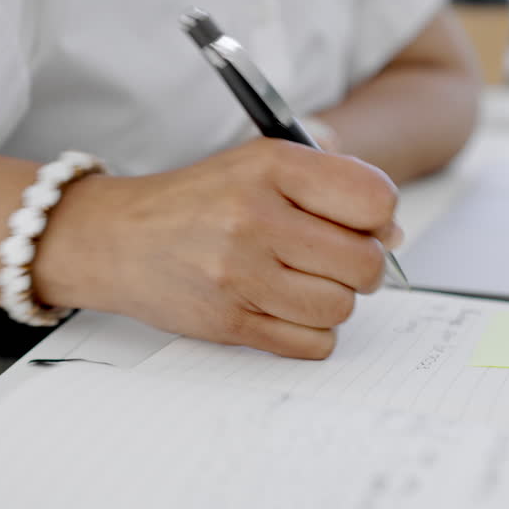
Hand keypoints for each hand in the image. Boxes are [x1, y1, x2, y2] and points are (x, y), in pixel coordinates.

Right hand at [34, 139, 401, 358]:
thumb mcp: (259, 164)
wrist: (115, 238)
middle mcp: (255, 217)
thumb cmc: (199, 201)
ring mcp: (240, 273)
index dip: (380, 217)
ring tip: (305, 284)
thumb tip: (392, 235)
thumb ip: (330, 184)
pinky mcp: (228, 320)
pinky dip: (311, 333)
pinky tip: (287, 310)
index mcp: (270, 166)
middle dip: (361, 267)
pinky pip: (311, 343)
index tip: (362, 224)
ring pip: (340, 308)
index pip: (373, 200)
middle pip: (363, 262)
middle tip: (337, 261)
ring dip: (334, 301)